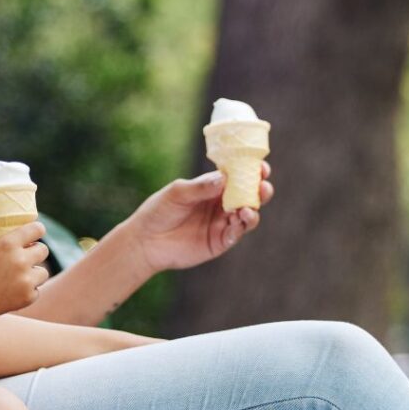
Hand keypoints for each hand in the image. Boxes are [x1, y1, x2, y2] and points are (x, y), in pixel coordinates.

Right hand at [0, 222, 49, 322]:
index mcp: (8, 244)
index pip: (36, 229)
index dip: (37, 229)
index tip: (36, 232)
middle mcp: (21, 261)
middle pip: (43, 250)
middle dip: (36, 251)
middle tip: (27, 254)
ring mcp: (26, 281)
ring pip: (43, 272)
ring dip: (35, 272)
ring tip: (23, 274)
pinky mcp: (28, 297)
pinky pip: (37, 290)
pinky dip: (29, 290)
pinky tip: (16, 289)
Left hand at [133, 164, 272, 274]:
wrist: (146, 241)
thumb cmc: (159, 211)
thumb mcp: (177, 193)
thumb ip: (200, 187)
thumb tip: (224, 178)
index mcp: (213, 187)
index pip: (238, 176)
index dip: (252, 171)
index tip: (261, 167)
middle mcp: (221, 204)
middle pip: (249, 195)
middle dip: (260, 190)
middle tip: (262, 186)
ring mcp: (222, 223)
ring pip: (248, 215)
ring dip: (252, 210)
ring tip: (246, 208)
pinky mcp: (220, 241)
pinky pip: (237, 233)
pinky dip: (241, 227)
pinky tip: (239, 220)